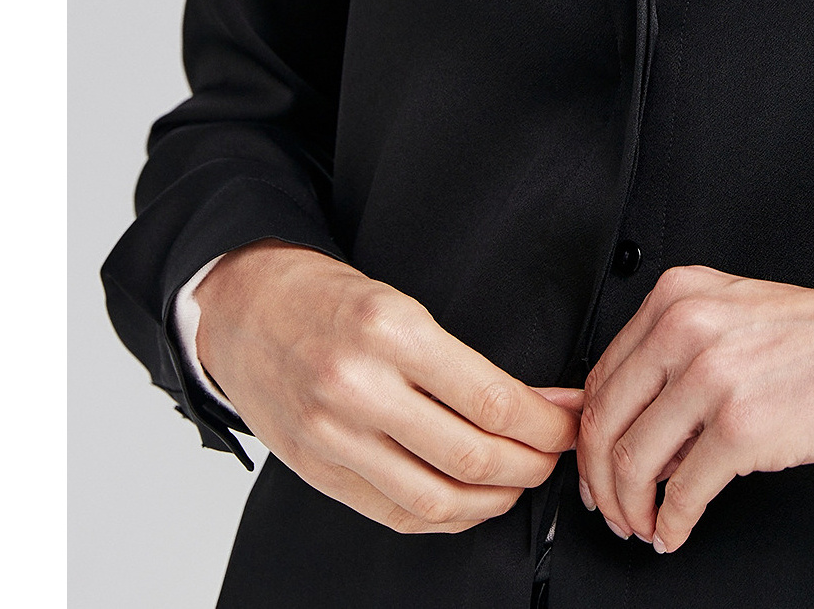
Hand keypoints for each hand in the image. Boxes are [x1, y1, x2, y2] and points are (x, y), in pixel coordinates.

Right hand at [194, 240, 580, 534]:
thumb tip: (536, 399)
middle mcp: (359, 389)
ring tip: (522, 478)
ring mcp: (334, 438)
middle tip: (557, 452)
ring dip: (496, 499)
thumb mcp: (399, 301)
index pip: (490, 399)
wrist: (243, 308)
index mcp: (389, 331)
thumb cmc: (326, 297)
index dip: (546, 421)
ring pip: (437, 500)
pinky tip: (472, 499)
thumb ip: (461, 359)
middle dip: (533, 463)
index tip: (570, 419)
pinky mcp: (318, 472)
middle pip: (471, 456)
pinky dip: (447, 517)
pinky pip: (396, 514)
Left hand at [577, 265, 813, 551]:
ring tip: (644, 525)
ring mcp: (711, 375)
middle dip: (599, 481)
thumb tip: (632, 426)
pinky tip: (676, 531)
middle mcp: (686, 325)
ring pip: (631, 461)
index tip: (593, 465)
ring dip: (630, 509)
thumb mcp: (733, 317)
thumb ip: (674, 353)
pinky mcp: (740, 427)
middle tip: (610, 508)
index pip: (601, 374)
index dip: (588, 435)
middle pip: (603, 421)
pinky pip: (681, 493)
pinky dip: (671, 524)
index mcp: (679, 294)